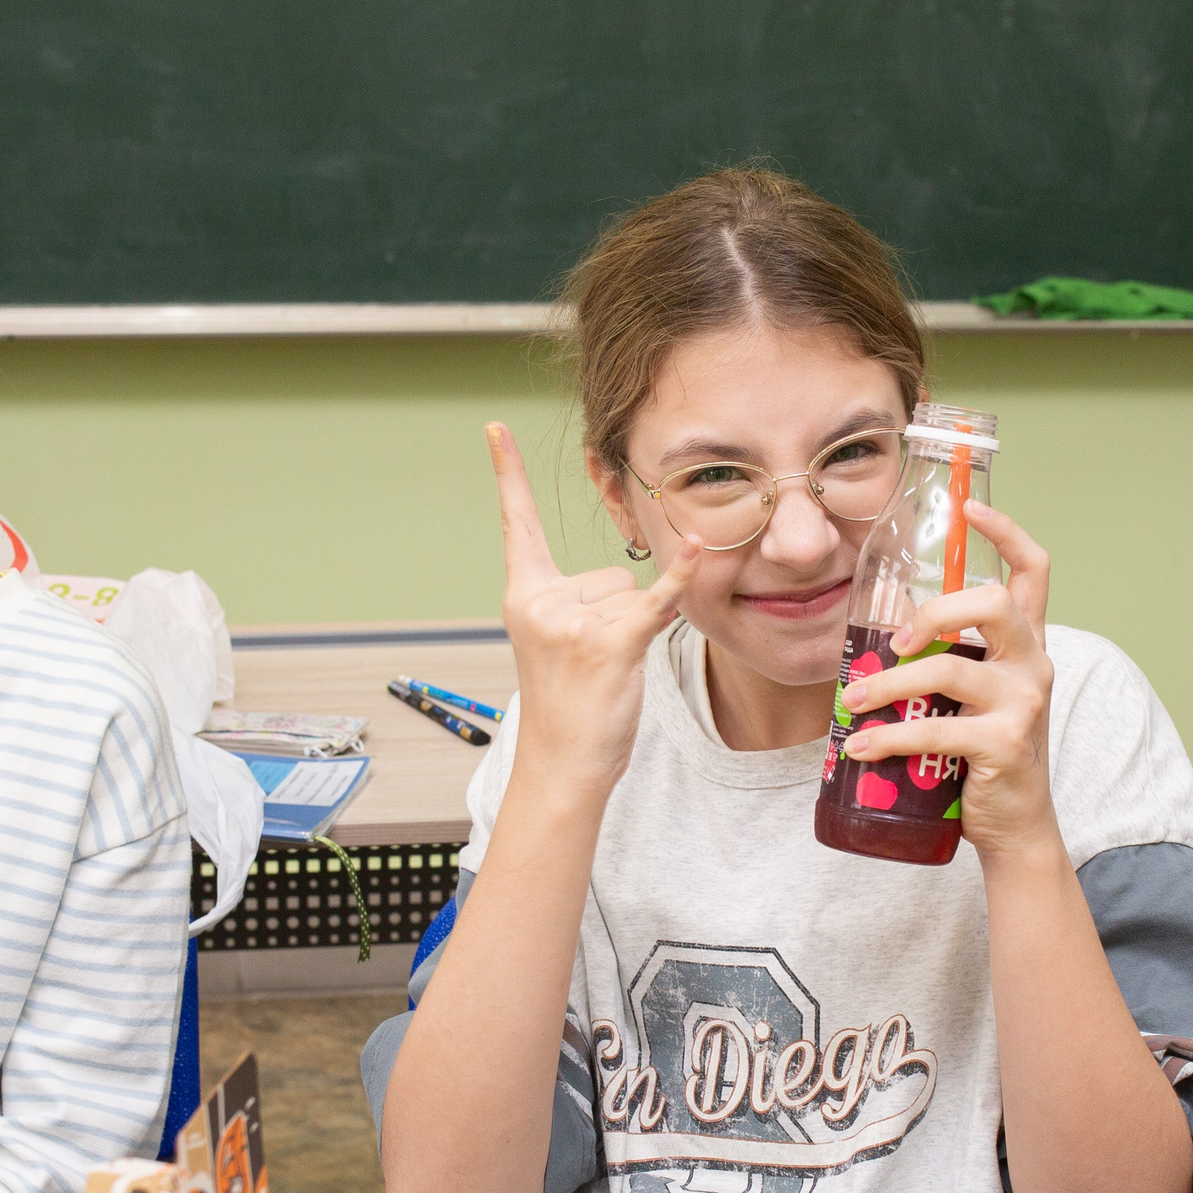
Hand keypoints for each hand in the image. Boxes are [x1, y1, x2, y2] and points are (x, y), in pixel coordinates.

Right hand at [489, 423, 696, 793]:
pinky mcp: (609, 643)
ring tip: (605, 673)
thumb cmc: (566, 707)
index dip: (506, 474)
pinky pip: (654, 600)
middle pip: (610, 574)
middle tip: (590, 666)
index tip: (495, 427)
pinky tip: (696, 549)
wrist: (562, 765)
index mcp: (524, 597)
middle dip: (616, 615)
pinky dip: (679, 580)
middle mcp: (542, 602)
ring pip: (633, 594)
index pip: (516, 525)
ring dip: (634, 631)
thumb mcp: (557, 643)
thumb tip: (633, 579)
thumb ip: (579, 601)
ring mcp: (574, 622)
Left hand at [835, 500, 1058, 863]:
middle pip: (993, 602)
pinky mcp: (1006, 743)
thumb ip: (942, 660)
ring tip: (852, 703)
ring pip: (950, 666)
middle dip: (934, 611)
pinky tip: (860, 747)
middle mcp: (1033, 663)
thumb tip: (875, 635)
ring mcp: (1024, 702)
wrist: (1015, 828)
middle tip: (892, 641)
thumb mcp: (968, 698)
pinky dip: (888, 738)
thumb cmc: (981, 756)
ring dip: (889, 683)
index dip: (1005, 531)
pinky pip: (936, 729)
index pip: (1033, 570)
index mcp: (1026, 644)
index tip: (969, 505)